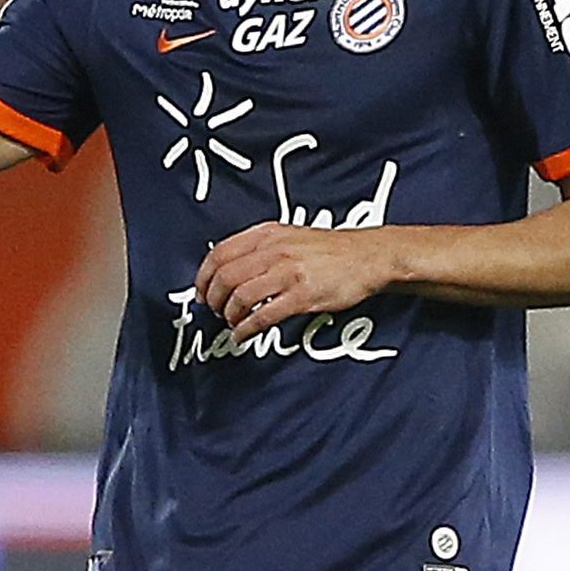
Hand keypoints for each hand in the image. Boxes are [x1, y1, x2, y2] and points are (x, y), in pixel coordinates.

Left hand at [195, 223, 398, 342]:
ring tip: (232, 323)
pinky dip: (246, 329)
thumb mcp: (290, 235)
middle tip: (215, 312)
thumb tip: (230, 268)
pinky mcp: (303, 296)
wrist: (368, 256)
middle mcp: (274, 250)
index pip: (219, 253)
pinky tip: (243, 335)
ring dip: (229, 316)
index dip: (203, 277)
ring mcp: (288, 273)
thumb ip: (261, 247)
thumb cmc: (330, 250)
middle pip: (226, 277)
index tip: (201, 292)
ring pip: (240, 297)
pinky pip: (263, 316)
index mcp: (267, 234)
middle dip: (213, 300)